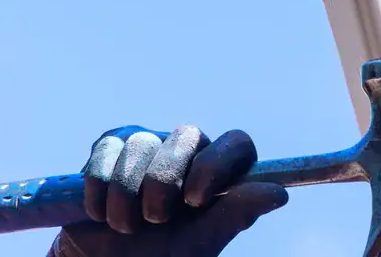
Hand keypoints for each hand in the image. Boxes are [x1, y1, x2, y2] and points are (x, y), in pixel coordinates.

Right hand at [49, 125, 287, 256]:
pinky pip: (107, 149)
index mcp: (220, 174)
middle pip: (188, 134)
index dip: (217, 164)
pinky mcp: (112, 145)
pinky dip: (100, 188)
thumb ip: (235, 216)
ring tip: (127, 226)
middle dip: (164, 181)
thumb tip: (280, 194)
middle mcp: (190, 152)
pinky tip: (100, 214)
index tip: (195, 200)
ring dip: (127, 194)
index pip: (237, 143)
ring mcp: (152, 143)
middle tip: (156, 219)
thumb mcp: (199, 245)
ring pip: (142, 142)